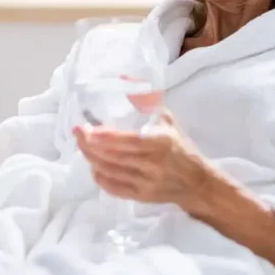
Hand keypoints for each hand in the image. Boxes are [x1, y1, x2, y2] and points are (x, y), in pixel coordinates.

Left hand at [73, 110, 212, 213]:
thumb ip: (146, 102)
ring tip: (82, 146)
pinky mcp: (141, 197)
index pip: (128, 141)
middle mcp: (152, 164)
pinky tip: (93, 166)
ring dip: (92, 159)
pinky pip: (114, 188)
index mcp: (160, 143)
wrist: (197, 183)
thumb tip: (124, 78)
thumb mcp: (167, 120)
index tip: (87, 130)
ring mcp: (145, 183)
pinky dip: (100, 177)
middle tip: (77, 134)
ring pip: (110, 172)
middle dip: (90, 145)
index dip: (105, 137)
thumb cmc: (180, 148)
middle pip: (113, 156)